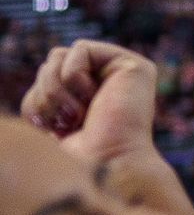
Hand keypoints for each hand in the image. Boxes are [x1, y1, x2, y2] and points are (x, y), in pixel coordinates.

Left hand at [21, 40, 193, 214]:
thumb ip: (50, 87)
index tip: (59, 130)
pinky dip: (73, 76)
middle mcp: (109, 81)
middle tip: (68, 123)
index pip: (45, 76)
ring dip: (55, 89)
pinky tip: (93, 99)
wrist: (105, 164)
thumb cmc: (79, 153)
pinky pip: (79, 49)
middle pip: (49, 63)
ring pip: (58, 55)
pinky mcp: (134, 65)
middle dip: (46, 94)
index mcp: (92, 95)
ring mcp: (124, 72)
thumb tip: (53, 62)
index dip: (38, 100)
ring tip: (78, 114)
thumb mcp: (50, 115)